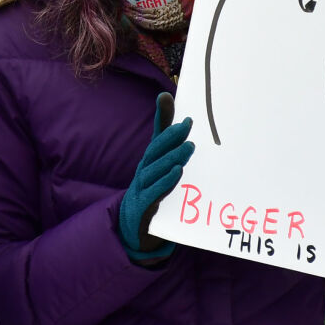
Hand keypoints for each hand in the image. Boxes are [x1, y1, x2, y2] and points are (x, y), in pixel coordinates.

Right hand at [118, 92, 193, 262]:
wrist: (135, 226)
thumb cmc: (153, 193)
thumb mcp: (164, 172)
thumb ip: (176, 152)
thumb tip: (189, 126)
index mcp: (149, 161)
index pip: (156, 136)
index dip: (161, 118)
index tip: (167, 98)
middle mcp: (143, 170)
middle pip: (155, 150)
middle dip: (170, 136)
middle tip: (187, 125)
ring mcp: (141, 188)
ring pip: (155, 170)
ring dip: (172, 157)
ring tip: (188, 147)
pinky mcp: (143, 206)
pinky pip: (154, 192)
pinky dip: (165, 181)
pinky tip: (177, 172)